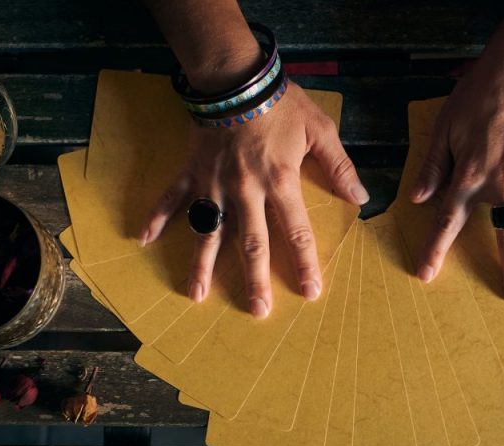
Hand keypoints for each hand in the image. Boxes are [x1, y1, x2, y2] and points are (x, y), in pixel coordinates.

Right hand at [140, 83, 368, 316]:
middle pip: (251, 244)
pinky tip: (143, 239)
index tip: (310, 291)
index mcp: (280, 183)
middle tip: (258, 311)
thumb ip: (339, 167)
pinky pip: (171, 197)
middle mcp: (245, 191)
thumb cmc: (282, 103)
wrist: (236, 76)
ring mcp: (214, 184)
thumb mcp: (320, 130)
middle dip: (255, 280)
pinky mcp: (192, 171)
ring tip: (197, 295)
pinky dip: (156, 217)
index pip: (296, 232)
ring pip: (208, 232)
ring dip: (202, 265)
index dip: (305, 263)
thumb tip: (360, 198)